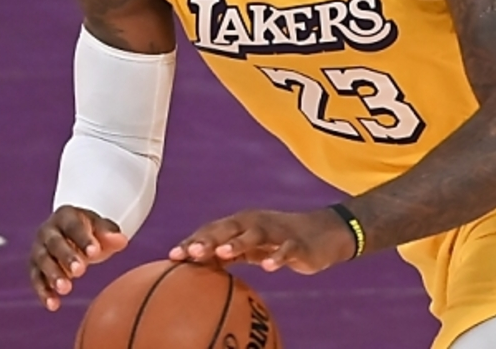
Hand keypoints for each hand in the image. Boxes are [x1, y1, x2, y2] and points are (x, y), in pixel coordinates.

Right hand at [28, 206, 127, 310]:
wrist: (70, 234)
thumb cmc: (88, 232)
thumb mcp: (100, 229)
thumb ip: (110, 234)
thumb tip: (121, 241)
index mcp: (66, 216)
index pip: (74, 226)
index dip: (83, 239)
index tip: (95, 252)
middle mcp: (48, 231)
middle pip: (55, 243)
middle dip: (67, 257)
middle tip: (80, 271)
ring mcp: (39, 249)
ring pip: (43, 261)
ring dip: (53, 275)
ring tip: (66, 289)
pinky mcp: (34, 267)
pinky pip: (36, 279)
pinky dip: (44, 292)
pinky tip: (54, 305)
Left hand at [169, 208, 356, 274]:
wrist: (322, 234)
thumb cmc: (278, 242)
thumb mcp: (251, 249)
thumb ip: (227, 255)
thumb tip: (196, 271)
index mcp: (240, 225)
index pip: (211, 231)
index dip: (193, 242)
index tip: (173, 257)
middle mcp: (255, 224)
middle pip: (228, 229)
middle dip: (209, 240)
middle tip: (192, 252)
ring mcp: (276, 231)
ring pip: (255, 235)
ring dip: (239, 243)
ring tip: (224, 254)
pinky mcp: (297, 243)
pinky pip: (286, 249)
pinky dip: (277, 257)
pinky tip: (269, 268)